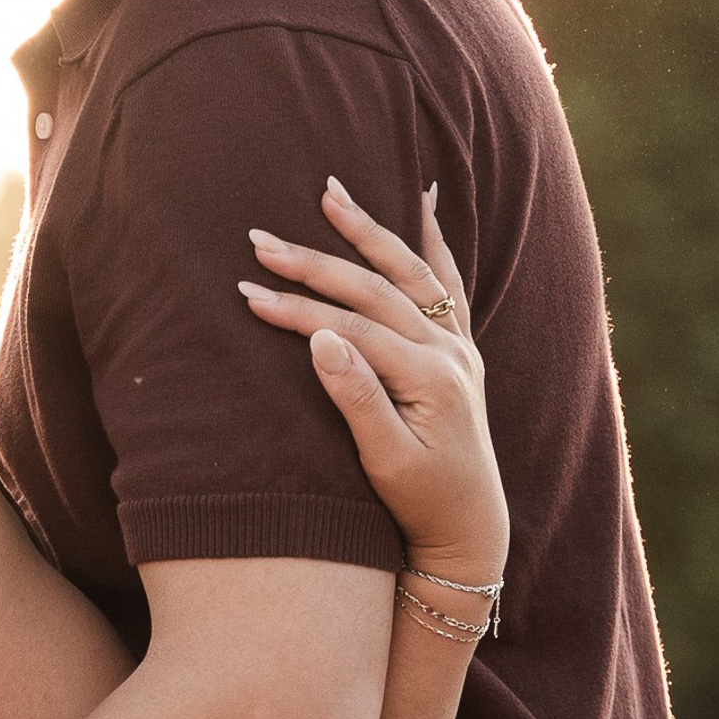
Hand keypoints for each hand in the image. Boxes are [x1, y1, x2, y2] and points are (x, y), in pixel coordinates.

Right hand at [239, 181, 507, 586]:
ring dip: (368, 230)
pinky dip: (433, 238)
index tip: (248, 293)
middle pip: (374, 289)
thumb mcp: (387, 462)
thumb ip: (359, 399)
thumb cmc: (421, 502)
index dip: (298, 310)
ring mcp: (458, 344)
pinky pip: (446, 281)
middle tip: (259, 239)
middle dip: (314, 262)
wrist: (469, 527)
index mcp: (431, 377)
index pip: (353, 328)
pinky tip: (424, 199)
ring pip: (410, 271)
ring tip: (330, 192)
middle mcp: (450, 351)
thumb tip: (322, 340)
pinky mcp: (459, 347)